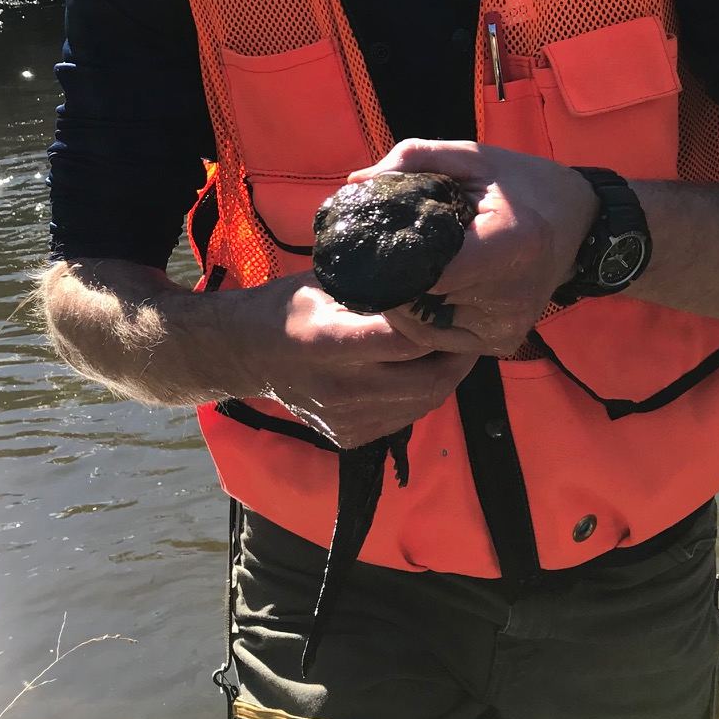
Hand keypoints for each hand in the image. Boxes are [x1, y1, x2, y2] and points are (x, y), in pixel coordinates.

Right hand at [235, 273, 473, 449]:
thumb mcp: (327, 283)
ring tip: (453, 351)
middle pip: (426, 381)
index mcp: (329, 341)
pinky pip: (404, 419)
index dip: (441, 327)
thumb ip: (376, 286)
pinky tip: (420, 373)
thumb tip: (430, 281)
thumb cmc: (289, 307)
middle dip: (458, 358)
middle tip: (470, 334)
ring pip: (422, 404)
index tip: (457, 311)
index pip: (407, 341)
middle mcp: (340, 388)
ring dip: (445, 378)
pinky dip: (420, 396)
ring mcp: (345, 419)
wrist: (248, 355)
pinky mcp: (349, 437)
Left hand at [347, 140, 600, 357]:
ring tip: (399, 273)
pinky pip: (441, 338)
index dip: (389, 260)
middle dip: (390, 281)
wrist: (581, 224)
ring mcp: (506, 326)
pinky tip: (424, 290)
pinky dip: (423, 317)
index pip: (424, 270)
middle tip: (376, 259)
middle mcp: (510, 295)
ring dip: (402, 303)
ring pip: (421, 327)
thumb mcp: (473, 158)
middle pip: (418, 300)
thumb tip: (356, 184)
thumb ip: (415, 160)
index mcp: (508, 244)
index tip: (369, 244)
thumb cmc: (524, 184)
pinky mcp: (501, 342)